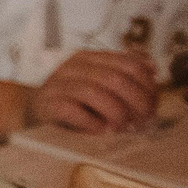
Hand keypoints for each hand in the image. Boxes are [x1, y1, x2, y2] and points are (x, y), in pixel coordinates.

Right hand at [24, 50, 159, 134]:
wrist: (34, 111)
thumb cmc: (76, 102)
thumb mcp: (100, 84)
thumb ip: (124, 76)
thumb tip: (153, 70)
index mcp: (91, 57)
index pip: (130, 64)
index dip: (148, 87)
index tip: (153, 106)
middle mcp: (74, 66)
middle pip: (116, 79)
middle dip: (136, 103)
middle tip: (143, 121)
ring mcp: (58, 84)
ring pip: (95, 93)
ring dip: (116, 114)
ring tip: (122, 127)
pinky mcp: (47, 103)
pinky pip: (73, 110)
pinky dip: (92, 123)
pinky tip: (100, 130)